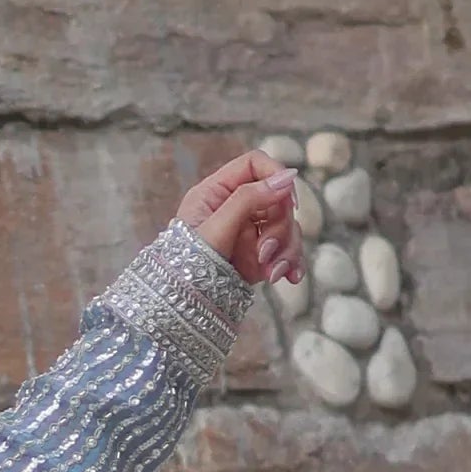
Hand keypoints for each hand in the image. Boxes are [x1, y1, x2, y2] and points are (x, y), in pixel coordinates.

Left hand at [176, 149, 304, 288]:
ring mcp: (248, 232)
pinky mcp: (257, 255)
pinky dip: (290, 263)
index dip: (276, 176)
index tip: (289, 201)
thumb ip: (248, 199)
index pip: (255, 164)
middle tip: (265, 253)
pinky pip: (285, 249)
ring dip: (286, 250)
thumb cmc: (186, 266)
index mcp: (216, 192)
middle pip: (277, 199)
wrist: (179, 307)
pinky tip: (291, 277)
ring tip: (272, 273)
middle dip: (280, 227)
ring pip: (286, 226)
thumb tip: (287, 176)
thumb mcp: (215, 229)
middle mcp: (234, 208)